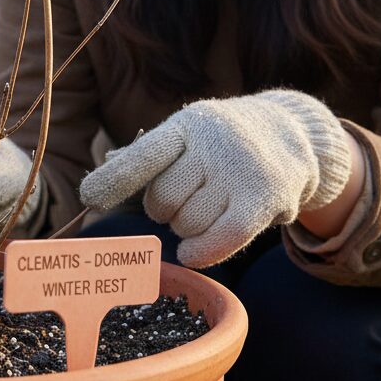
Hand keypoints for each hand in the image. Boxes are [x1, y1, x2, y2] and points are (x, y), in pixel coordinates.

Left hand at [77, 90, 351, 267]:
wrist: (291, 134)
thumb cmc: (218, 141)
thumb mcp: (184, 136)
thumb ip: (145, 156)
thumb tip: (102, 173)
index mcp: (184, 126)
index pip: (144, 154)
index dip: (115, 178)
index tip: (89, 197)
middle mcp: (212, 143)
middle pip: (163, 199)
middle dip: (164, 210)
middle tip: (183, 200)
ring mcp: (240, 170)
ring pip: (189, 223)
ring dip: (188, 229)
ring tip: (206, 210)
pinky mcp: (265, 198)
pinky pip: (222, 238)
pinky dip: (202, 252)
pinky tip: (192, 254)